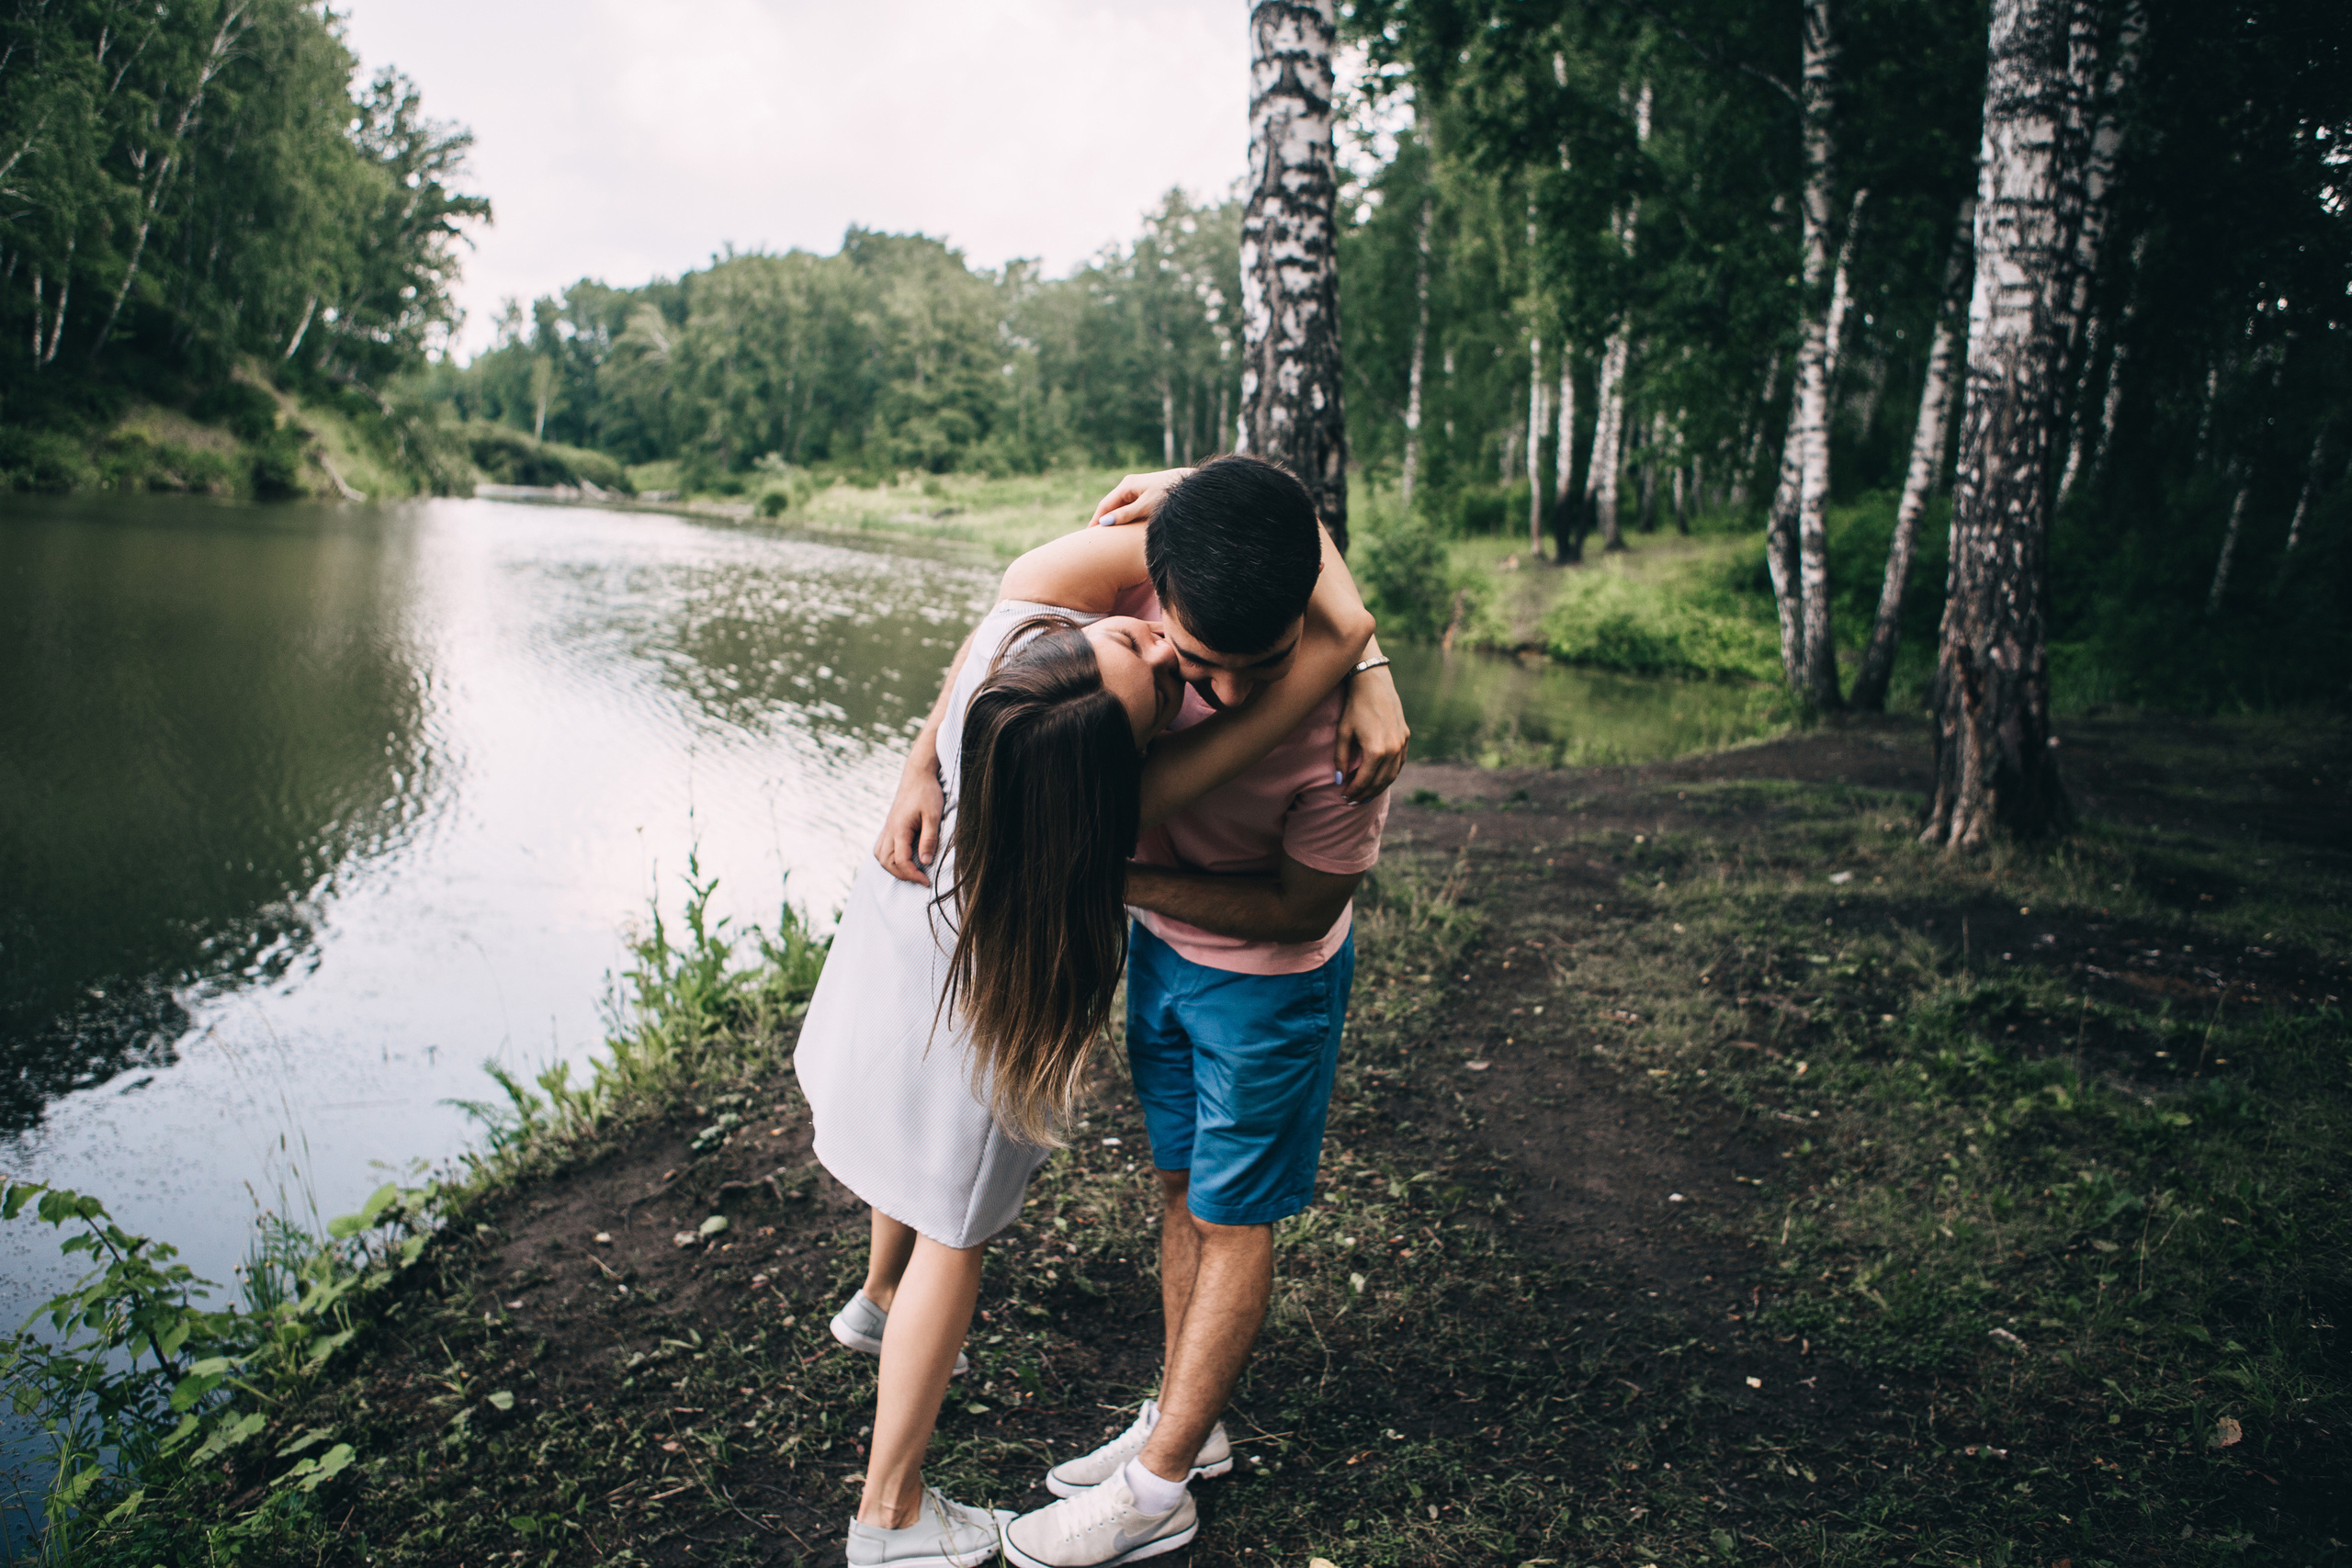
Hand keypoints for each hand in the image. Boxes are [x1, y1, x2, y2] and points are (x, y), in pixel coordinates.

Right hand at [873, 761, 944, 884]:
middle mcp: (889, 829)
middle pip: (886, 861)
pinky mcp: (890, 824)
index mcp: (899, 829)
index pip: (900, 861)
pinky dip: (889, 857)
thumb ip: (929, 839)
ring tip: (910, 871)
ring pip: (880, 855)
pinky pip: (882, 846)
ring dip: (892, 867)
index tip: (926, 881)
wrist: (918, 773)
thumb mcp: (933, 815)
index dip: (913, 875)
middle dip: (901, 874)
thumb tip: (925, 861)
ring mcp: (888, 826)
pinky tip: (902, 858)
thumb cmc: (927, 792)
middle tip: (920, 879)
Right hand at [1089, 468, 1193, 527]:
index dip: (1096, 520)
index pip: (1105, 504)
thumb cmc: (1170, 495)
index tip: (1089, 535)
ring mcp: (1138, 488)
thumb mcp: (1146, 507)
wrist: (1191, 484)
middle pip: (1111, 505)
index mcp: (1127, 485)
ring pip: (1121, 507)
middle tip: (1095, 539)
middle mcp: (1130, 485)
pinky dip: (1125, 518)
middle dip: (1103, 520)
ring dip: (1114, 520)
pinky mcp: (1147, 494)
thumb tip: (1105, 522)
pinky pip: (1130, 507)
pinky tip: (1124, 528)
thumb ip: (1126, 514)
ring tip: (1107, 536)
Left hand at [1334, 665, 1408, 802]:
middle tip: (1352, 801)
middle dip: (1365, 794)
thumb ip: (1341, 758)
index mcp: (1376, 750)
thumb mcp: (1343, 732)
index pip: (1364, 780)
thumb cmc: (1355, 707)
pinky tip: (1380, 779)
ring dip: (1379, 787)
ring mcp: (1402, 744)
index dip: (1353, 791)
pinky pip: (1400, 763)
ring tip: (1365, 795)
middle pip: (1379, 782)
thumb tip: (1340, 780)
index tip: (1344, 797)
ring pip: (1392, 775)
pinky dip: (1390, 775)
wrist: (1374, 684)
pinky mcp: (1406, 737)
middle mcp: (1393, 750)